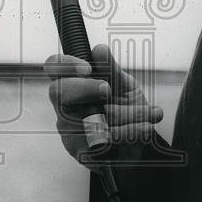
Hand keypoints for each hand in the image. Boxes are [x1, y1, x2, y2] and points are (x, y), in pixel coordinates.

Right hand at [44, 43, 162, 165]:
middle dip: (84, 88)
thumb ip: (112, 69)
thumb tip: (99, 50)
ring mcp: (69, 129)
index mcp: (73, 83)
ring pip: (85, 118)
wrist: (139, 145)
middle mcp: (66, 106)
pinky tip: (142, 128)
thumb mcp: (124, 86)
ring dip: (123, 114)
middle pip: (57, 91)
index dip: (65, 64)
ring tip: (146, 113)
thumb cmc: (125, 111)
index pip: (54, 67)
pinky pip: (101, 141)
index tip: (87, 68)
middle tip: (107, 90)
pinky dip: (128, 133)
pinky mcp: (81, 151)